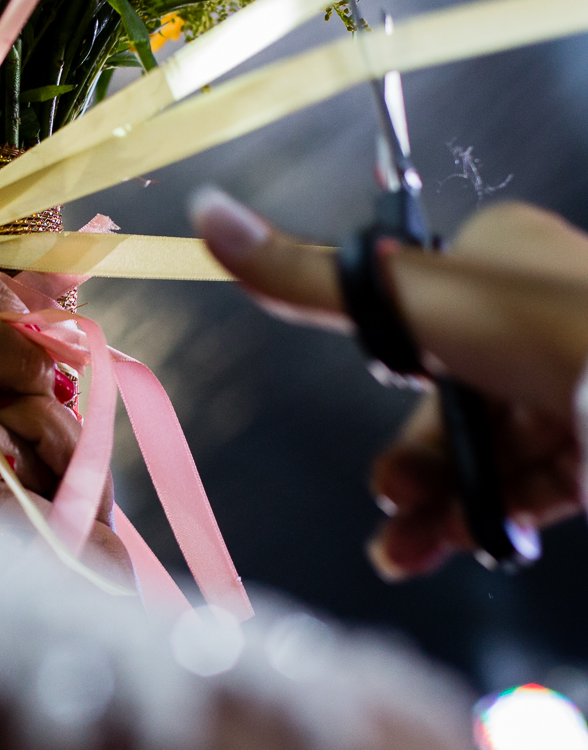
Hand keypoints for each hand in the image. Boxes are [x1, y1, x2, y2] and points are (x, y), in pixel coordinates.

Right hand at [191, 190, 587, 578]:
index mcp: (494, 260)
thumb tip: (208, 214)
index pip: (417, 312)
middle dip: (411, 459)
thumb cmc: (546, 325)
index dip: (389, 368)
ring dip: (436, 504)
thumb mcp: (402, 297)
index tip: (375, 397)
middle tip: (390, 493)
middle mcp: (533, 316)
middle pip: (446, 398)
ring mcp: (567, 383)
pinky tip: (454, 545)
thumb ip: (303, 274)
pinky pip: (528, 487)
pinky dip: (488, 520)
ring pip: (484, 451)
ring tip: (405, 547)